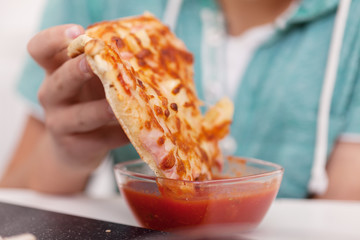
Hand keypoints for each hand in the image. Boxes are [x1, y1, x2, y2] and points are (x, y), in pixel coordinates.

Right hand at [29, 24, 128, 172]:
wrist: (76, 146)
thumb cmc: (89, 101)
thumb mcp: (91, 80)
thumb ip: (105, 65)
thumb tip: (144, 52)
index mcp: (55, 70)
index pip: (40, 48)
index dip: (55, 38)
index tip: (78, 33)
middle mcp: (52, 94)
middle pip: (59, 80)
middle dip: (77, 71)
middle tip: (94, 65)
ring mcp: (60, 122)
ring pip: (79, 116)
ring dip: (100, 110)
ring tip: (118, 107)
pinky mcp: (75, 146)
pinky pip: (101, 139)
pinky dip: (120, 135)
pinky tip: (136, 131)